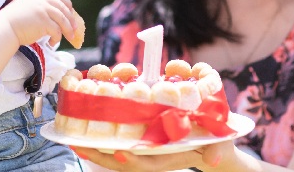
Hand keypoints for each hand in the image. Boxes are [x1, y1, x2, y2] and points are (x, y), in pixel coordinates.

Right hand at [0, 0, 76, 46]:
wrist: (3, 28)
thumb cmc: (13, 21)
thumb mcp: (27, 6)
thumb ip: (40, 6)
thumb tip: (58, 16)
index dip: (67, 7)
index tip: (71, 15)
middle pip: (64, 9)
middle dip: (71, 20)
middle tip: (75, 30)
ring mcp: (43, 10)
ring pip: (63, 20)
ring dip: (68, 31)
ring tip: (69, 38)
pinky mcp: (43, 22)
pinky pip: (57, 31)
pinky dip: (57, 38)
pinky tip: (52, 43)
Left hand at [72, 140, 232, 171]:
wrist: (213, 147)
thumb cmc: (217, 144)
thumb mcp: (221, 146)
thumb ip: (217, 151)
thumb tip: (214, 160)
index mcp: (171, 158)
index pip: (149, 164)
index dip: (134, 161)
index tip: (120, 154)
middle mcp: (154, 156)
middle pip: (124, 162)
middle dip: (101, 155)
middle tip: (79, 145)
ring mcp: (145, 150)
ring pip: (116, 153)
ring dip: (96, 148)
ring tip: (72, 139)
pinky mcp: (141, 141)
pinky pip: (118, 142)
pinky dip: (102, 138)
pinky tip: (85, 130)